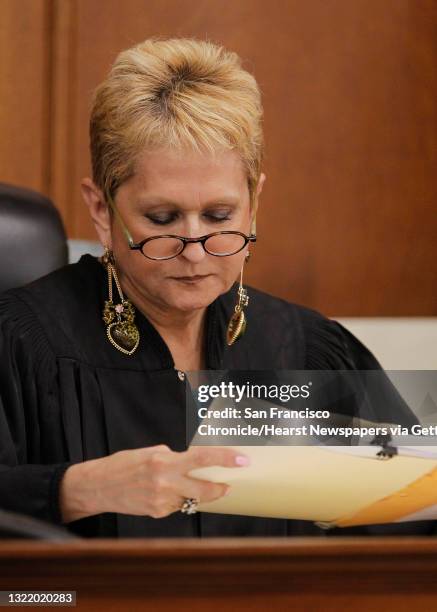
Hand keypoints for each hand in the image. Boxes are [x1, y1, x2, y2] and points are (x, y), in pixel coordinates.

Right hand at [60, 445, 249, 522]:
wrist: (98, 486)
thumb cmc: (124, 464)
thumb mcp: (151, 453)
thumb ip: (173, 458)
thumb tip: (193, 463)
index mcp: (165, 461)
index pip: (203, 459)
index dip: (226, 460)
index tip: (243, 461)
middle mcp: (165, 482)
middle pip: (204, 489)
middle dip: (220, 488)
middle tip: (228, 485)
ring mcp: (161, 501)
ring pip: (190, 499)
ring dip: (192, 493)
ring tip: (177, 484)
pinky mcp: (157, 512)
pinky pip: (176, 506)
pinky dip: (175, 499)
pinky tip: (160, 492)